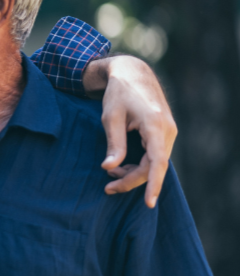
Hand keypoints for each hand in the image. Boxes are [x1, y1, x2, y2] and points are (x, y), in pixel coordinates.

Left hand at [85, 56, 176, 207]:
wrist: (133, 72)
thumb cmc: (119, 92)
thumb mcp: (110, 117)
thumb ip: (114, 143)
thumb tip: (110, 168)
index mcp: (155, 125)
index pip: (158, 162)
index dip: (153, 184)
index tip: (149, 203)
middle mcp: (167, 130)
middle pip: (154, 167)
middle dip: (131, 180)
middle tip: (108, 188)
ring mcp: (168, 132)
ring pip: (154, 163)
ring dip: (134, 173)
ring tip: (110, 174)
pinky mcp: (163, 133)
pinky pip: (154, 156)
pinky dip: (139, 164)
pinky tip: (120, 166)